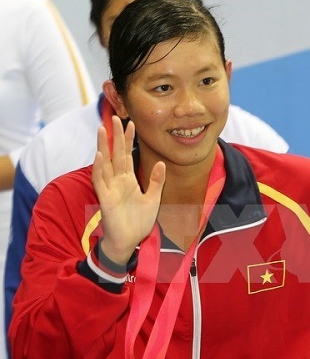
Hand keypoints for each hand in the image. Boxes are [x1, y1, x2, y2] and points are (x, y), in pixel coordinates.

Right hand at [92, 116, 165, 264]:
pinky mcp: (105, 198)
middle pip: (115, 154)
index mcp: (129, 180)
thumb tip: (161, 162)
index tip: (132, 123)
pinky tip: (100, 155)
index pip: (127, 155)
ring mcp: (110, 188)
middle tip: (115, 117)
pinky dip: (99, 168)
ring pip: (105, 163)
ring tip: (102, 129)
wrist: (130, 241)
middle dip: (115, 136)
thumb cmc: (139, 221)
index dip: (129, 140)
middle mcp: (118, 181)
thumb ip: (156, 181)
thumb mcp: (153, 198)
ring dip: (103, 146)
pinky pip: (100, 180)